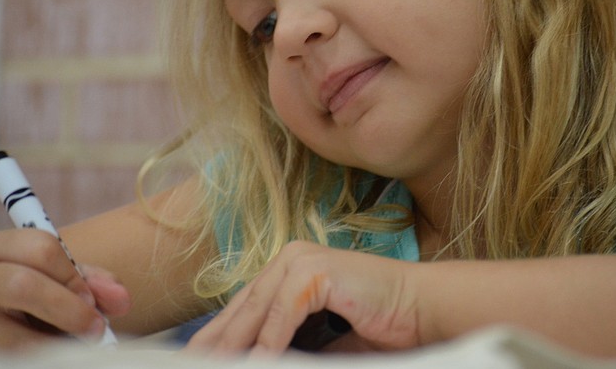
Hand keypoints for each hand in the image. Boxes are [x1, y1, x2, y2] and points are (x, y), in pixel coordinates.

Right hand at [0, 229, 129, 348]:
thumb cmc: (23, 284)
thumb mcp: (52, 271)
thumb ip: (90, 280)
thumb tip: (121, 299)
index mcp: (3, 248)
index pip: (42, 248)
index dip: (73, 276)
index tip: (92, 298)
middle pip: (23, 286)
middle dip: (68, 308)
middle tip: (95, 326)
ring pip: (15, 338)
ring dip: (58, 344)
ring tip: (80, 344)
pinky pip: (13, 359)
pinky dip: (45, 355)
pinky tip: (58, 352)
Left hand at [185, 241, 421, 355]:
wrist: (421, 308)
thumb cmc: (380, 324)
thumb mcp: (323, 339)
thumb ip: (293, 346)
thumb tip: (259, 361)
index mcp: (290, 268)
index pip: (244, 307)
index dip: (221, 337)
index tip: (201, 360)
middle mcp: (291, 258)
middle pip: (244, 308)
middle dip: (218, 343)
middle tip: (194, 366)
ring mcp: (302, 260)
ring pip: (257, 310)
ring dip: (236, 346)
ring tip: (216, 368)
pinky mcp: (316, 270)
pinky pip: (283, 313)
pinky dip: (269, 342)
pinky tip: (256, 363)